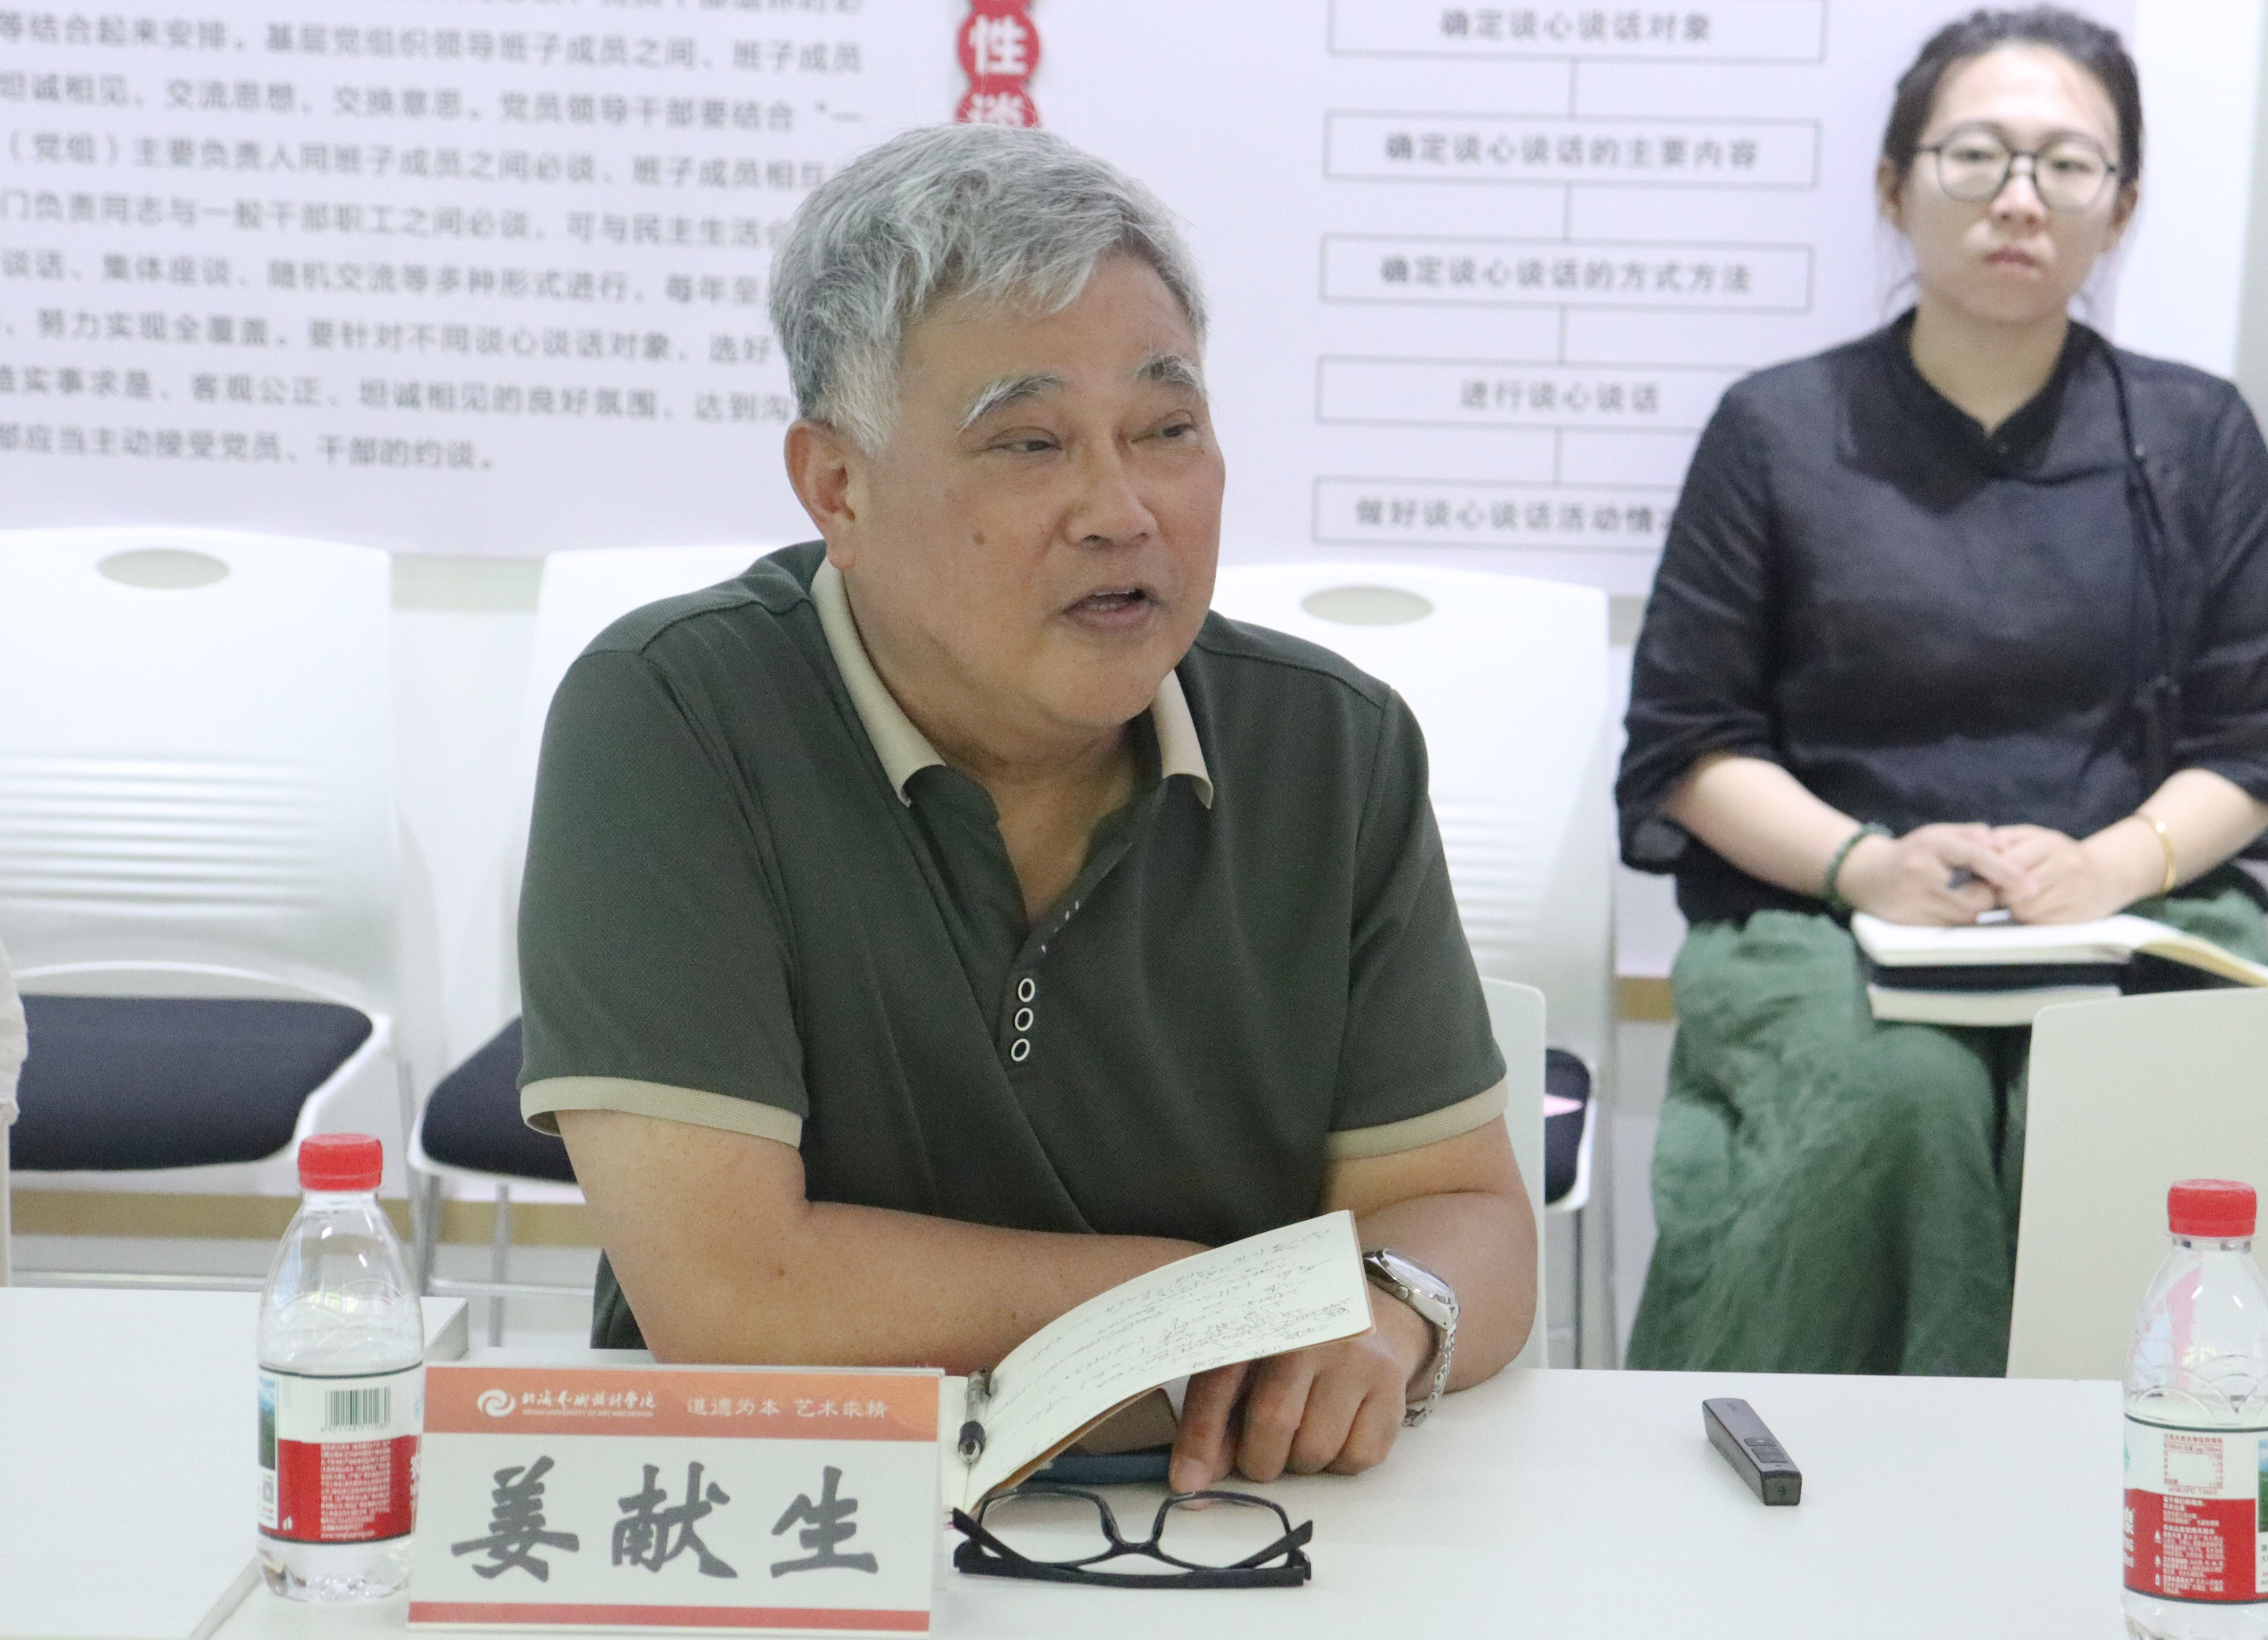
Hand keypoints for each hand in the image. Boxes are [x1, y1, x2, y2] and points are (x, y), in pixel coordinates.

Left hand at [1167, 1289, 1430, 1492]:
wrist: (1374, 1311)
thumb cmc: (1295, 1349)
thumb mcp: (1249, 1366)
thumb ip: (1220, 1419)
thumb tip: (1194, 1482)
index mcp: (1258, 1321)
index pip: (1219, 1385)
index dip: (1199, 1439)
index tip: (1186, 1485)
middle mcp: (1308, 1332)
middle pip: (1273, 1423)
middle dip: (1258, 1460)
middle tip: (1261, 1458)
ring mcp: (1354, 1356)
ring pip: (1315, 1451)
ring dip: (1301, 1464)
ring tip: (1304, 1434)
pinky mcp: (1391, 1384)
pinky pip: (1358, 1458)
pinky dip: (1342, 1463)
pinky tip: (1339, 1432)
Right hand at [1834, 822, 2022, 925]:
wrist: (1867, 875)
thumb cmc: (1915, 853)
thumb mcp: (1940, 834)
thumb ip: (1973, 835)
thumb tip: (2003, 846)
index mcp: (1931, 846)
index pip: (1976, 857)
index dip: (2006, 871)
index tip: (2030, 885)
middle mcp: (1920, 873)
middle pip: (1977, 897)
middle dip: (1987, 895)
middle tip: (1978, 886)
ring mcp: (1912, 900)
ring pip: (1965, 916)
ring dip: (1971, 909)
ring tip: (1955, 894)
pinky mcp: (1909, 922)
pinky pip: (1949, 928)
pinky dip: (1954, 919)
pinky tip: (1942, 906)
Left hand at [1986, 822, 2152, 922]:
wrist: (2106, 875)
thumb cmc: (2055, 855)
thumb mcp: (2031, 837)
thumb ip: (2002, 840)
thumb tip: (1977, 852)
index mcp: (2050, 844)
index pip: (2008, 863)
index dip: (1992, 873)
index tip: (1988, 876)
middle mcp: (2066, 867)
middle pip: (2014, 890)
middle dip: (2001, 893)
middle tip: (2001, 891)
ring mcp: (2075, 892)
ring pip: (2024, 909)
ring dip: (2015, 908)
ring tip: (2020, 899)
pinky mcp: (2078, 916)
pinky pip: (2040, 924)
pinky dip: (2032, 919)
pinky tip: (2037, 909)